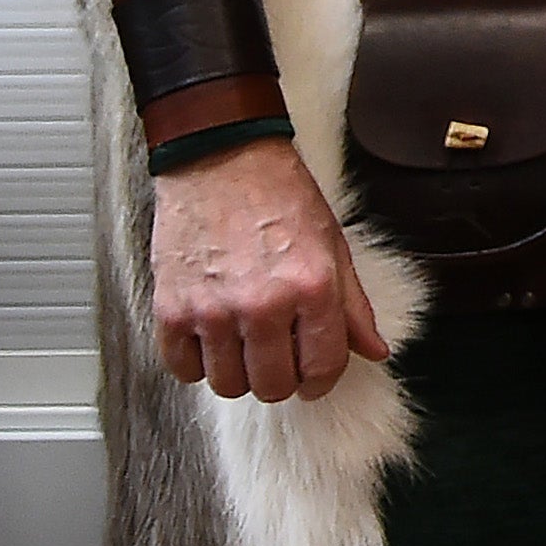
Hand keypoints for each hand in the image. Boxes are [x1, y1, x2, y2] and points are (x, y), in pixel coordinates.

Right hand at [150, 144, 390, 401]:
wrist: (221, 160)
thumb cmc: (280, 197)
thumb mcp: (333, 246)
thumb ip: (352, 306)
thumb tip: (374, 351)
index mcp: (311, 288)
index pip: (323, 367)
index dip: (321, 380)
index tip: (313, 377)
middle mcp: (262, 305)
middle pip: (273, 386)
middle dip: (281, 380)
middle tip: (278, 359)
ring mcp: (212, 310)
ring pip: (228, 385)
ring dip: (239, 374)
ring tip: (244, 345)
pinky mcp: (171, 308)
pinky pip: (182, 368)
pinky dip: (196, 363)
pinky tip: (210, 340)